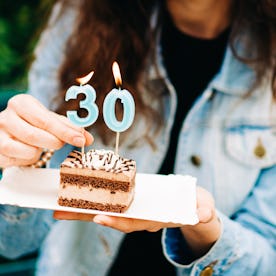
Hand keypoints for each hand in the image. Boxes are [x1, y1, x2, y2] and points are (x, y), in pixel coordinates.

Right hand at [0, 94, 92, 167]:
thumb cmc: (31, 125)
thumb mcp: (49, 121)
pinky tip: (27, 151)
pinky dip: (29, 158)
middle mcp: (6, 116)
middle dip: (56, 142)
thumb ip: (68, 128)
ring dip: (41, 151)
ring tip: (40, 145)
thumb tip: (88, 138)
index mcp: (21, 103)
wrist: (5, 134)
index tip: (81, 139)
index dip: (66, 131)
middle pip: (38, 134)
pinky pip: (20, 159)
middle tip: (64, 143)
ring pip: (29, 149)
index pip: (47, 120)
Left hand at [53, 186, 219, 231]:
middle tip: (60, 212)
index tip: (100, 218)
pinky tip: (83, 188)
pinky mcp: (134, 195)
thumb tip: (204, 212)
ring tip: (62, 201)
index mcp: (154, 218)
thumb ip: (203, 210)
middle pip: (111, 216)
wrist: (194, 206)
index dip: (117, 221)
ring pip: (107, 206)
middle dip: (86, 215)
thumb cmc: (197, 206)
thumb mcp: (203, 207)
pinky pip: (113, 195)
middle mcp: (140, 214)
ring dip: (85, 204)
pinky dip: (97, 193)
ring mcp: (136, 205)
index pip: (133, 222)